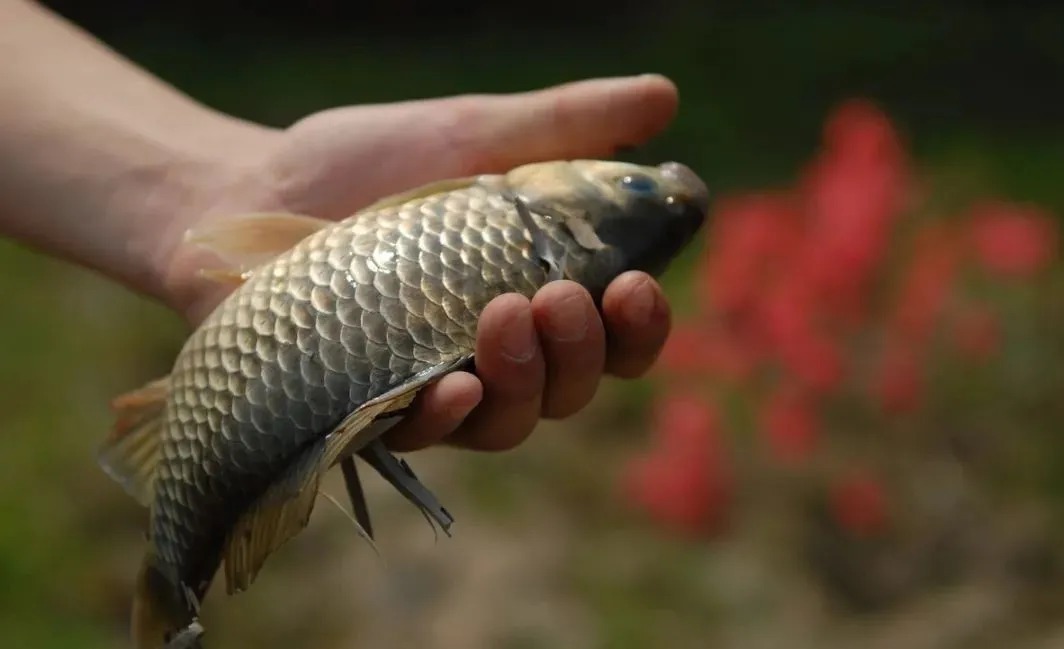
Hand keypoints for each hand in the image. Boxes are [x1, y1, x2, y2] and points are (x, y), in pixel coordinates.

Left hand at [164, 75, 677, 452]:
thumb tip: (665, 98)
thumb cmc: (364, 165)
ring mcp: (436, 385)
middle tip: (560, 297)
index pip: (615, 335)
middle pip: (573, 387)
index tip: (636, 286)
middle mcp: (497, 353)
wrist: (249, 191)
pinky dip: (448, 415)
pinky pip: (425, 434)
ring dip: (528, 380)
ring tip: (508, 315)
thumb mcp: (468, 133)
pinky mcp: (372, 409)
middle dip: (583, 352)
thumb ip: (561, 125)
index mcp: (534, 292)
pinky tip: (456, 386)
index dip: (640, 327)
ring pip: (511, 421)